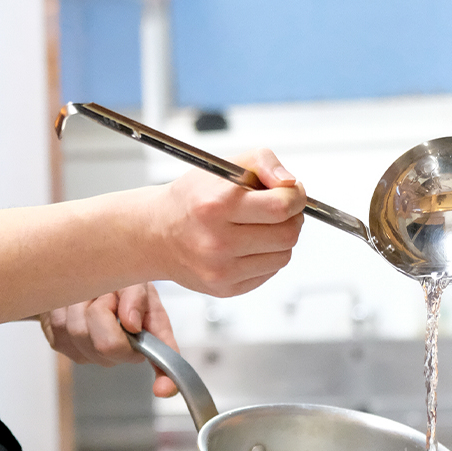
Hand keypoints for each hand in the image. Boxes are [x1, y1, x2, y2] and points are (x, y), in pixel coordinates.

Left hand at [39, 282, 179, 397]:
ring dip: (82, 303)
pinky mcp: (62, 345)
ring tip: (90, 293)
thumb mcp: (136, 282)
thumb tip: (132, 323)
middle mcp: (118, 352)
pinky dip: (65, 306)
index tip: (164, 388)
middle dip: (104, 309)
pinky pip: (59, 328)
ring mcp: (88, 353)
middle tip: (107, 294)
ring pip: (79, 331)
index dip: (165, 379)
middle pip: (108, 345)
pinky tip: (74, 300)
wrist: (85, 276)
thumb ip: (138, 299)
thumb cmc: (116, 281)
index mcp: (146, 338)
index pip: (161, 361)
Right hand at [152, 148, 304, 297]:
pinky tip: (250, 244)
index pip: (281, 206)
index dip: (295, 196)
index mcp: (217, 206)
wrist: (157, 233)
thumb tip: (289, 181)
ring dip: (282, 238)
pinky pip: (269, 272)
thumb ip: (263, 161)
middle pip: (287, 234)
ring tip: (262, 226)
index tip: (292, 191)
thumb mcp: (223, 166)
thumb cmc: (193, 198)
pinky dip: (268, 256)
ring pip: (283, 256)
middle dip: (293, 217)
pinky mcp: (225, 289)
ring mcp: (221, 270)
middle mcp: (217, 241)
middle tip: (282, 208)